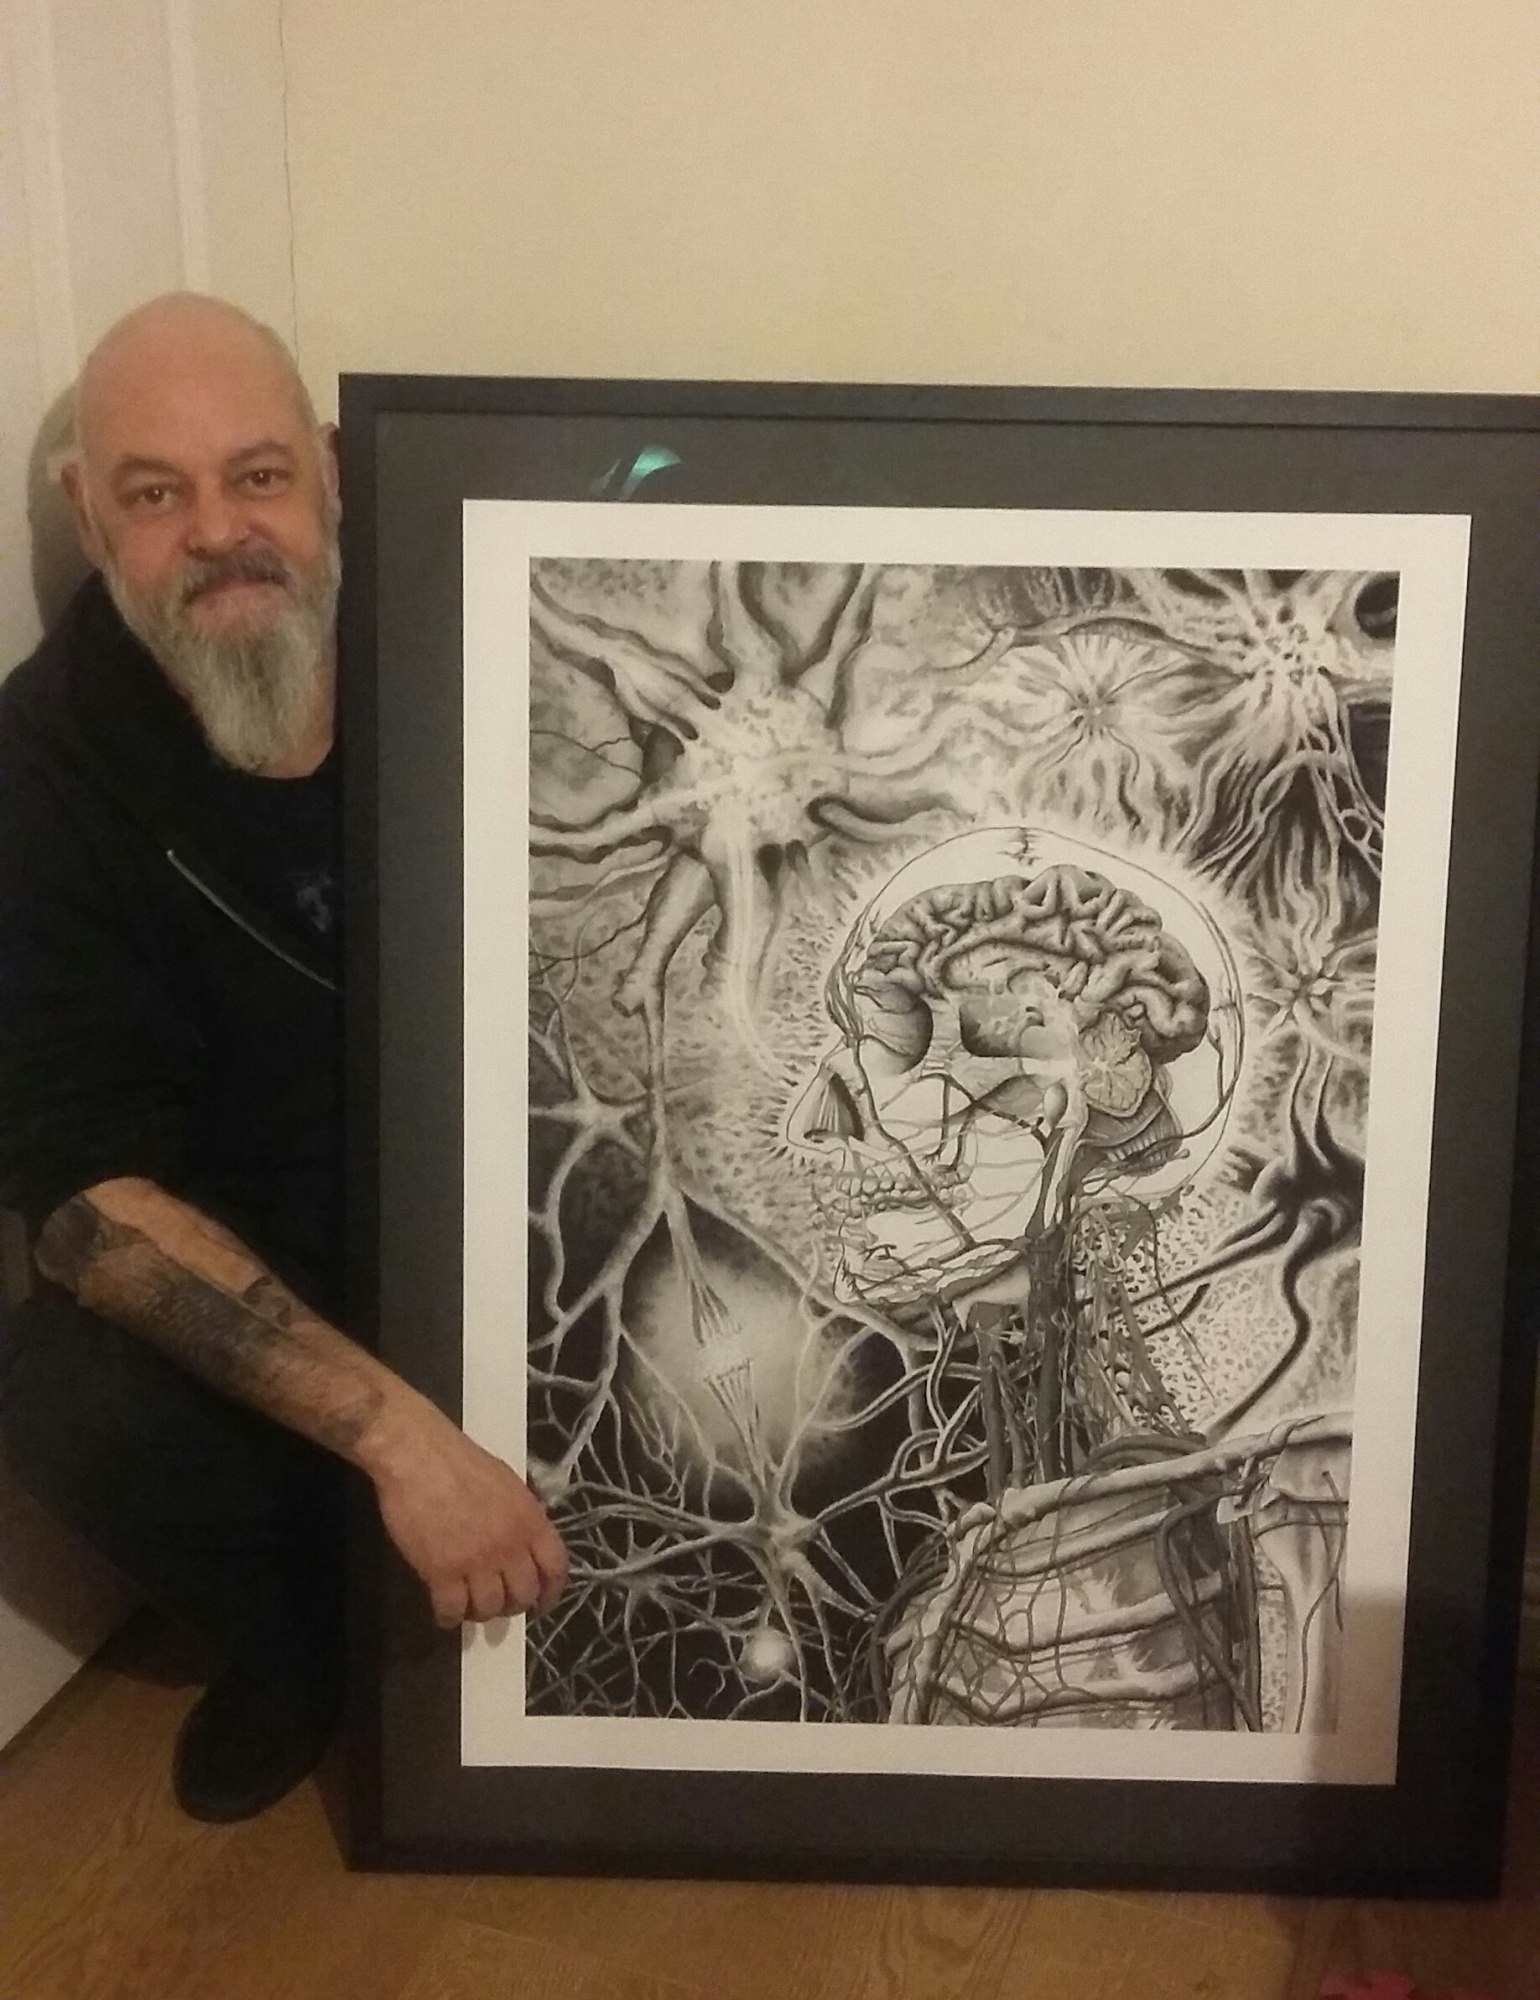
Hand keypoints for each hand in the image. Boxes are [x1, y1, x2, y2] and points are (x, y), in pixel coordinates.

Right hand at [368, 1400, 568, 1626]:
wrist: (417, 1453)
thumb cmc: (459, 1460)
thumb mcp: (507, 1483)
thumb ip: (520, 1516)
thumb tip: (523, 1541)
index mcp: (530, 1519)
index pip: (555, 1568)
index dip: (551, 1593)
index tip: (541, 1605)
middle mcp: (509, 1544)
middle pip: (523, 1595)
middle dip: (512, 1606)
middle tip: (497, 1603)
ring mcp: (476, 1560)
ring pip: (489, 1608)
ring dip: (480, 1613)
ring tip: (468, 1606)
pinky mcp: (441, 1571)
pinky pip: (452, 1610)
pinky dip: (449, 1617)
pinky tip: (443, 1611)